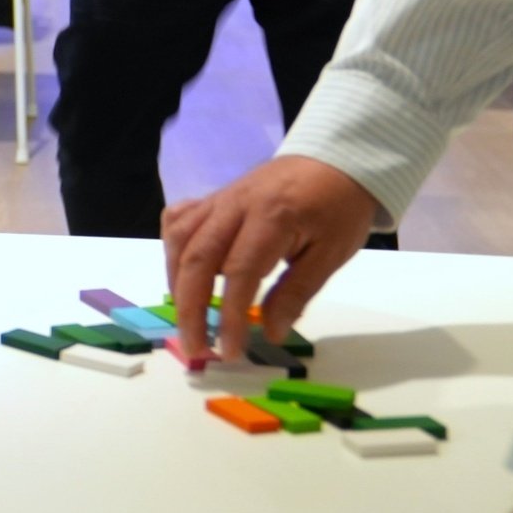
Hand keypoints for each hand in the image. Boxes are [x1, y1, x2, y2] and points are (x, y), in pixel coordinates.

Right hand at [160, 154, 379, 362]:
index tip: (229, 352)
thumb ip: (297, 292)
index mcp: (271, 217)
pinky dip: (173, 249)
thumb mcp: (331, 254)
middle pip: (197, 258)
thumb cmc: (338, 209)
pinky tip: (182, 271)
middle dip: (189, 310)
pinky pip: (179, 221)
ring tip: (187, 318)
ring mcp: (219, 199)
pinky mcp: (212, 199)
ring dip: (176, 283)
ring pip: (179, 240)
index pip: (240, 273)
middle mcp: (235, 205)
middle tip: (196, 349)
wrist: (334, 161)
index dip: (229, 316)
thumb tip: (271, 333)